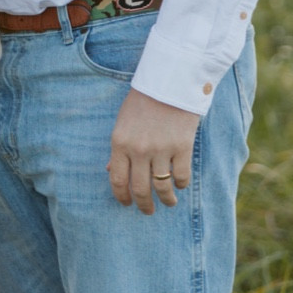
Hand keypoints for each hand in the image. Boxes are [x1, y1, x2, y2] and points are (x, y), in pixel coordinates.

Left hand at [108, 87, 199, 214]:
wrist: (170, 81)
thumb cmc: (143, 101)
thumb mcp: (123, 122)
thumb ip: (119, 149)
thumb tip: (110, 171)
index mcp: (120, 143)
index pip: (117, 180)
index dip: (121, 197)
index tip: (127, 204)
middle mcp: (139, 149)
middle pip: (140, 189)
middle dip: (144, 205)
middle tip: (147, 211)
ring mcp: (161, 149)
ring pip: (162, 187)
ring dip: (166, 200)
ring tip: (169, 203)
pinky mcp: (182, 147)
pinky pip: (181, 176)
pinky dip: (181, 184)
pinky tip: (180, 184)